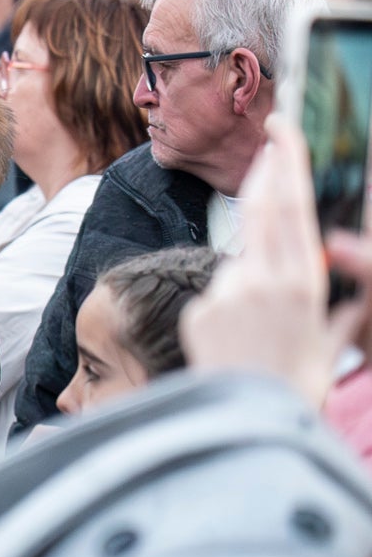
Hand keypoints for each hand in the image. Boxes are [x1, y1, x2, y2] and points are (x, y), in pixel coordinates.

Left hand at [181, 115, 360, 406]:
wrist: (250, 424)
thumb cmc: (296, 388)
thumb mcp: (331, 349)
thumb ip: (343, 317)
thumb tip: (358, 304)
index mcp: (304, 283)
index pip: (293, 210)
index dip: (287, 166)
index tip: (282, 132)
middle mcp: (266, 279)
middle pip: (262, 210)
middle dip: (266, 173)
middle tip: (269, 140)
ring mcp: (229, 292)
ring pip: (240, 259)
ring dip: (252, 267)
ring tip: (263, 304)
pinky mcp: (200, 308)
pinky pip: (217, 298)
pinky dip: (228, 311)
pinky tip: (236, 342)